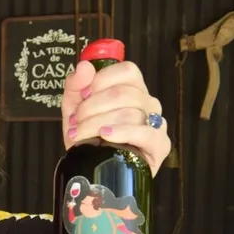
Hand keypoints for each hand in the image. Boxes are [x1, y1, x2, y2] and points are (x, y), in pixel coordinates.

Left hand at [62, 59, 171, 176]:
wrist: (89, 167)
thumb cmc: (85, 134)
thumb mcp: (73, 108)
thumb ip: (76, 85)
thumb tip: (84, 66)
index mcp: (132, 88)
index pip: (127, 71)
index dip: (101, 80)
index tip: (83, 95)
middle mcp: (148, 103)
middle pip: (124, 94)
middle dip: (92, 107)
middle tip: (75, 121)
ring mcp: (156, 123)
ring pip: (129, 113)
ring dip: (97, 124)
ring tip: (80, 134)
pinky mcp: (160, 144)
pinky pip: (145, 133)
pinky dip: (122, 133)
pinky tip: (105, 136)